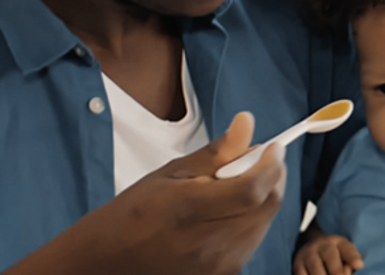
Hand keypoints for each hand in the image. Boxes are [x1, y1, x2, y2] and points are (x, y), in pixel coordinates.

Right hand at [5, 112, 285, 274]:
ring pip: (263, 224)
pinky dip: (251, 219)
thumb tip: (247, 123)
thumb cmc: (134, 212)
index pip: (253, 189)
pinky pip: (252, 241)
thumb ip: (216, 152)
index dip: (271, 165)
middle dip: (271, 177)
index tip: (274, 146)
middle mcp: (209, 243)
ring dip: (262, 198)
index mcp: (190, 209)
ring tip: (235, 185)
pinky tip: (229, 210)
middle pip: (266, 206)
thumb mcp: (171, 173)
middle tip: (258, 158)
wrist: (110, 262)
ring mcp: (218, 266)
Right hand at [294, 232, 363, 274]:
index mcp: (338, 243)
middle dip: (337, 272)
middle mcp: (322, 245)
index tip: (358, 266)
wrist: (311, 245)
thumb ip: (349, 263)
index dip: (352, 257)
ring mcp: (308, 254)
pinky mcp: (298, 265)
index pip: (346, 248)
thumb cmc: (335, 256)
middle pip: (330, 258)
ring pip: (316, 269)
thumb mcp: (345, 255)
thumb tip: (346, 272)